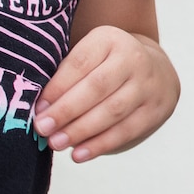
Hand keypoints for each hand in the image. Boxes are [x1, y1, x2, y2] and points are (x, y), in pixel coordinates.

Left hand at [33, 25, 178, 159]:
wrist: (154, 70)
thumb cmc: (106, 66)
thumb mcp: (89, 57)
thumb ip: (65, 77)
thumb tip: (41, 110)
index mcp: (109, 39)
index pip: (81, 63)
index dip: (58, 87)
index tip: (38, 108)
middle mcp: (133, 59)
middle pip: (97, 87)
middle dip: (66, 111)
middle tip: (42, 129)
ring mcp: (148, 85)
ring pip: (112, 111)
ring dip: (81, 131)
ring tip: (56, 143)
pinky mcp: (155, 110)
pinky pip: (126, 131)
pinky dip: (100, 145)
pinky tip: (79, 154)